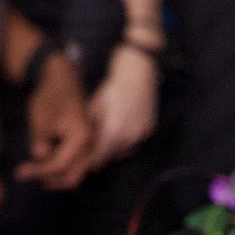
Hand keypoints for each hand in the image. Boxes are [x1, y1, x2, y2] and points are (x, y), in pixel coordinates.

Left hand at [17, 50, 98, 190]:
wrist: (61, 77)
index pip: (59, 165)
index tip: (19, 172)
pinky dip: (61, 168)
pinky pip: (75, 164)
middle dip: (49, 179)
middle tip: (28, 174)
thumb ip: (41, 140)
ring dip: (55, 176)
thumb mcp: (40, 117)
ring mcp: (90, 143)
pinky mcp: (85, 142)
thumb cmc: (50, 94)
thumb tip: (39, 157)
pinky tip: (45, 161)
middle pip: (72, 177)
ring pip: (75, 173)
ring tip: (35, 170)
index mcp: (81, 136)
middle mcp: (90, 143)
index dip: (38, 171)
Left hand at [84, 47, 159, 166]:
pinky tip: (122, 131)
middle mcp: (129, 136)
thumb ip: (90, 129)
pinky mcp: (150, 129)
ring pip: (125, 152)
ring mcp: (142, 134)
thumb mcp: (95, 107)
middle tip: (95, 149)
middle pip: (112, 156)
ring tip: (108, 139)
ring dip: (116, 149)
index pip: (100, 157)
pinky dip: (128, 142)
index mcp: (113, 131)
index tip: (85, 162)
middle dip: (103, 154)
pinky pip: (136, 143)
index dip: (91, 161)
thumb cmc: (112, 88)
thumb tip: (84, 144)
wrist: (136, 72)